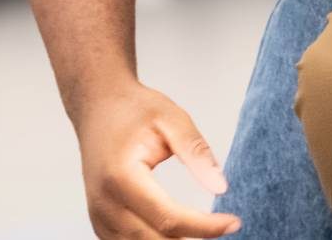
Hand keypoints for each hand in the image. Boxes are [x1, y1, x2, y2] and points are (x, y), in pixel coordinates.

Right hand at [74, 81, 238, 237]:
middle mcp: (104, 204)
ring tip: (205, 231)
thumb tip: (220, 187)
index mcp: (121, 177)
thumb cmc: (133, 109)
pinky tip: (179, 235)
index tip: (234, 222)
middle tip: (225, 228)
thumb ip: (196, 153)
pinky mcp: (100, 222)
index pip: (168, 219)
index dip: (205, 227)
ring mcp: (99, 216)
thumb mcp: (172, 119)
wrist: (98, 105)